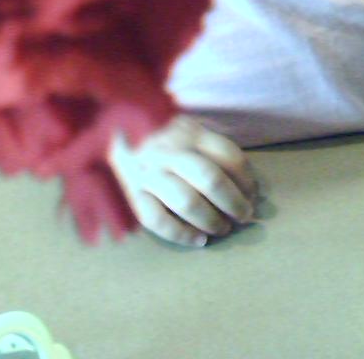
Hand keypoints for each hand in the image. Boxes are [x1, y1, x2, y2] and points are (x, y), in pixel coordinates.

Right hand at [108, 113, 258, 247]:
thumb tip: (249, 188)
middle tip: (243, 216)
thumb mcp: (187, 128)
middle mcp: (169, 150)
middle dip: (234, 203)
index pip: (229, 157)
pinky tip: (198, 240)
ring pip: (186, 201)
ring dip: (211, 220)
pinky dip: (181, 234)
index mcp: (188, 132)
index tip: (253, 196)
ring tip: (222, 229)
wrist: (109, 124)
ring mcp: (149, 171)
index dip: (248, 181)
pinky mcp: (132, 192)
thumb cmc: (160, 134)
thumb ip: (211, 149)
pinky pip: (157, 219)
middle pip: (210, 179)